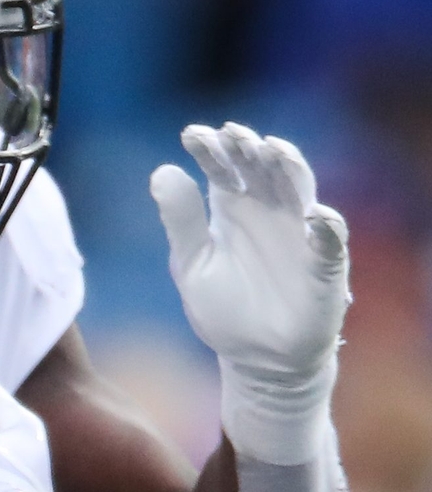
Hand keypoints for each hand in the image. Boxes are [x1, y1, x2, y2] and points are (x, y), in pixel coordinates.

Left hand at [151, 123, 350, 463]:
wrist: (256, 358)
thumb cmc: (224, 307)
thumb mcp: (191, 265)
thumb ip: (181, 221)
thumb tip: (162, 170)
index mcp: (232, 210)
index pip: (222, 169)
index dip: (210, 150)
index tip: (191, 134)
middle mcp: (268, 212)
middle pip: (261, 169)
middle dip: (248, 149)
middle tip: (232, 133)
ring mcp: (299, 234)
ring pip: (298, 191)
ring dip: (288, 169)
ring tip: (273, 150)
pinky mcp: (324, 265)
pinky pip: (329, 241)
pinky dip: (323, 227)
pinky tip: (312, 216)